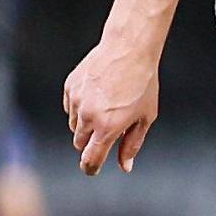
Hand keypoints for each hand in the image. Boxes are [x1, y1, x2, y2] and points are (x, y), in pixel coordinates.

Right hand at [63, 35, 158, 176]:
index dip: (91, 168)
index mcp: (107, 128)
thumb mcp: (146, 115)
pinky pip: (70, 106)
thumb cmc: (143, 81)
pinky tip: (97, 91)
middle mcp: (88, 116)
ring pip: (73, 125)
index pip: (90, 160)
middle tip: (108, 124)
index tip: (93, 167)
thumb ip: (133, 143)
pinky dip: (79, 105)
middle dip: (91, 141)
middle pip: (80, 144)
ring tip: (105, 103)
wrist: (129, 47)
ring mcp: (77, 100)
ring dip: (85, 123)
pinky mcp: (70, 86)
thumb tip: (125, 166)